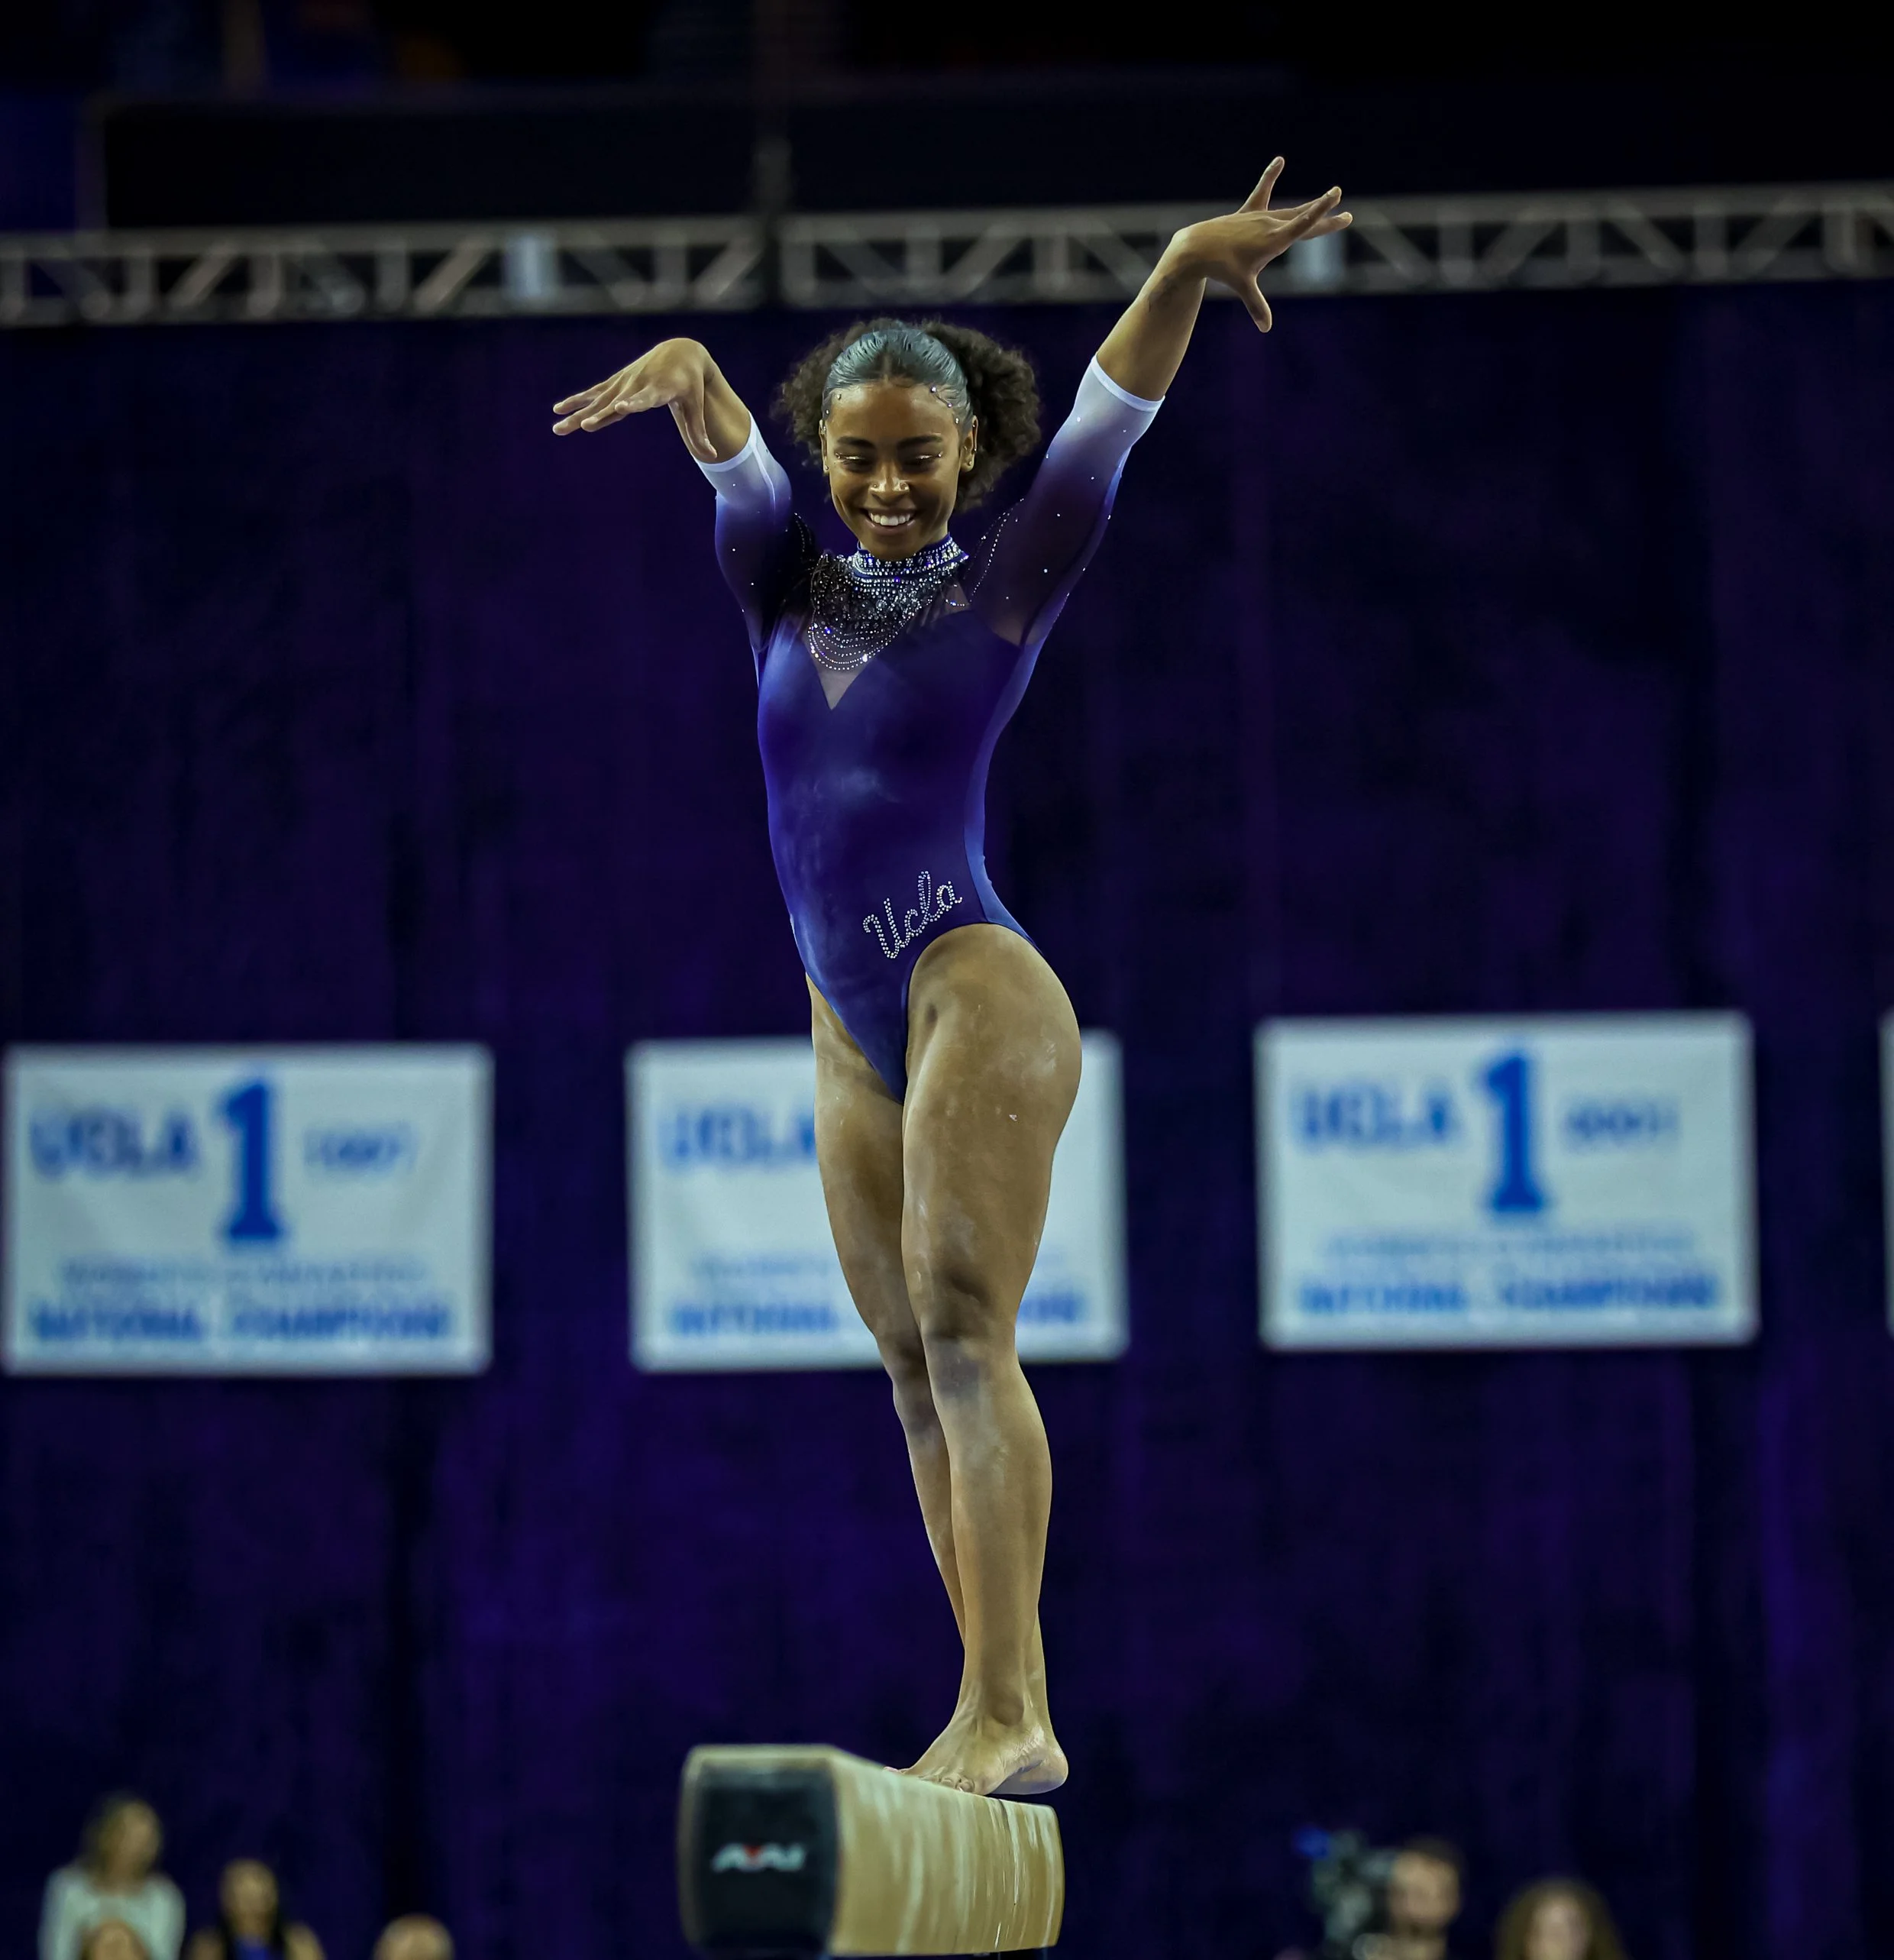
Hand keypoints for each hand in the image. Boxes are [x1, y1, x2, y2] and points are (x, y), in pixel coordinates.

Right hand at [552, 337, 721, 458]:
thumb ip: (699, 431)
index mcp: (657, 390)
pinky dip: (576, 400)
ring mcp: (623, 383)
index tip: (621, 407)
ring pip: (596, 401)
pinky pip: (592, 393)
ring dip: (576, 413)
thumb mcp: (696, 405)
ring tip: (557, 428)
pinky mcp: (616, 382)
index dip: (633, 403)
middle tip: (581, 427)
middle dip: (597, 415)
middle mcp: (636, 385)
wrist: (679, 351)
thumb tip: (712, 455)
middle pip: (613, 403)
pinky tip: (558, 409)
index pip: (644, 399)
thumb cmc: (690, 382)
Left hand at [1168, 159, 1351, 331]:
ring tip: (1329, 201)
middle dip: (1326, 218)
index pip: (1303, 224)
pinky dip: (1270, 176)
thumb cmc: (1221, 268)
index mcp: (1273, 240)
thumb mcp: (1242, 286)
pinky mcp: (1248, 213)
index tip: (1336, 198)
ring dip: (1310, 207)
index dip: (1321, 212)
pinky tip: (1280, 160)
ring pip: (1290, 211)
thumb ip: (1256, 306)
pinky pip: (1262, 192)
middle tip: (1348, 217)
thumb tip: (1265, 328)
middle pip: (1303, 220)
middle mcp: (1269, 225)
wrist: (1196, 249)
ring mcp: (1259, 217)